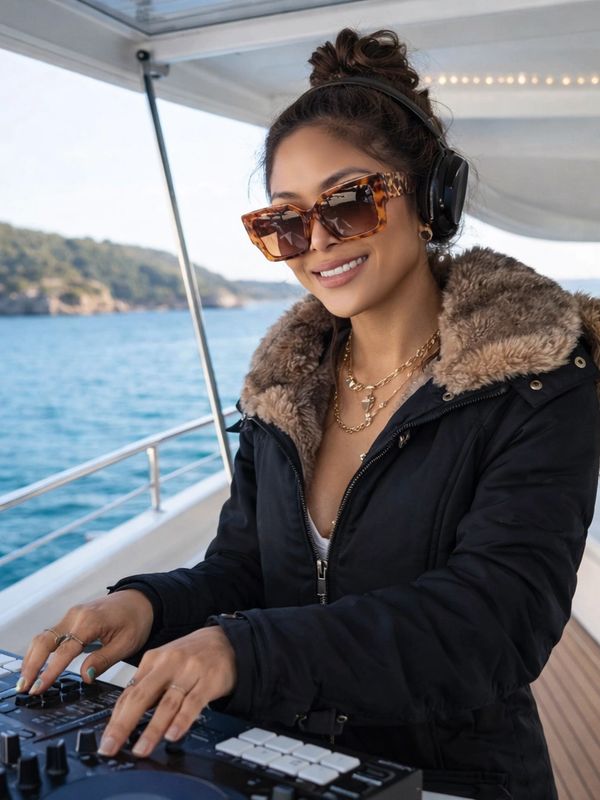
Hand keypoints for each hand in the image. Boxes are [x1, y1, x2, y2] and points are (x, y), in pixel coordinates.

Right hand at [17, 590, 153, 693]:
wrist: (140, 599)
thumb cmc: (136, 621)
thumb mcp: (127, 644)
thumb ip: (104, 660)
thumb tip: (84, 677)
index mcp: (91, 621)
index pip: (65, 650)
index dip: (49, 671)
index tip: (38, 688)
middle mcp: (76, 615)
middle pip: (45, 641)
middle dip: (31, 665)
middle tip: (23, 688)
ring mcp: (72, 615)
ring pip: (43, 637)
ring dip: (31, 658)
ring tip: (25, 682)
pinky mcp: (70, 618)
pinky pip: (50, 634)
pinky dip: (39, 650)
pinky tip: (34, 666)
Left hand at [97, 626, 236, 757]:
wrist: (227, 640)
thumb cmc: (193, 655)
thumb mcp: (166, 663)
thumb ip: (148, 686)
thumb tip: (123, 718)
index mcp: (153, 659)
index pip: (129, 692)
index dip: (114, 719)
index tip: (105, 740)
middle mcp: (169, 663)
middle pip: (142, 696)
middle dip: (123, 724)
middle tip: (111, 746)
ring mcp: (189, 671)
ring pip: (166, 703)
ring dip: (152, 729)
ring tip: (141, 749)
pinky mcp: (209, 680)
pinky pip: (193, 703)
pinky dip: (181, 720)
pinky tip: (173, 735)